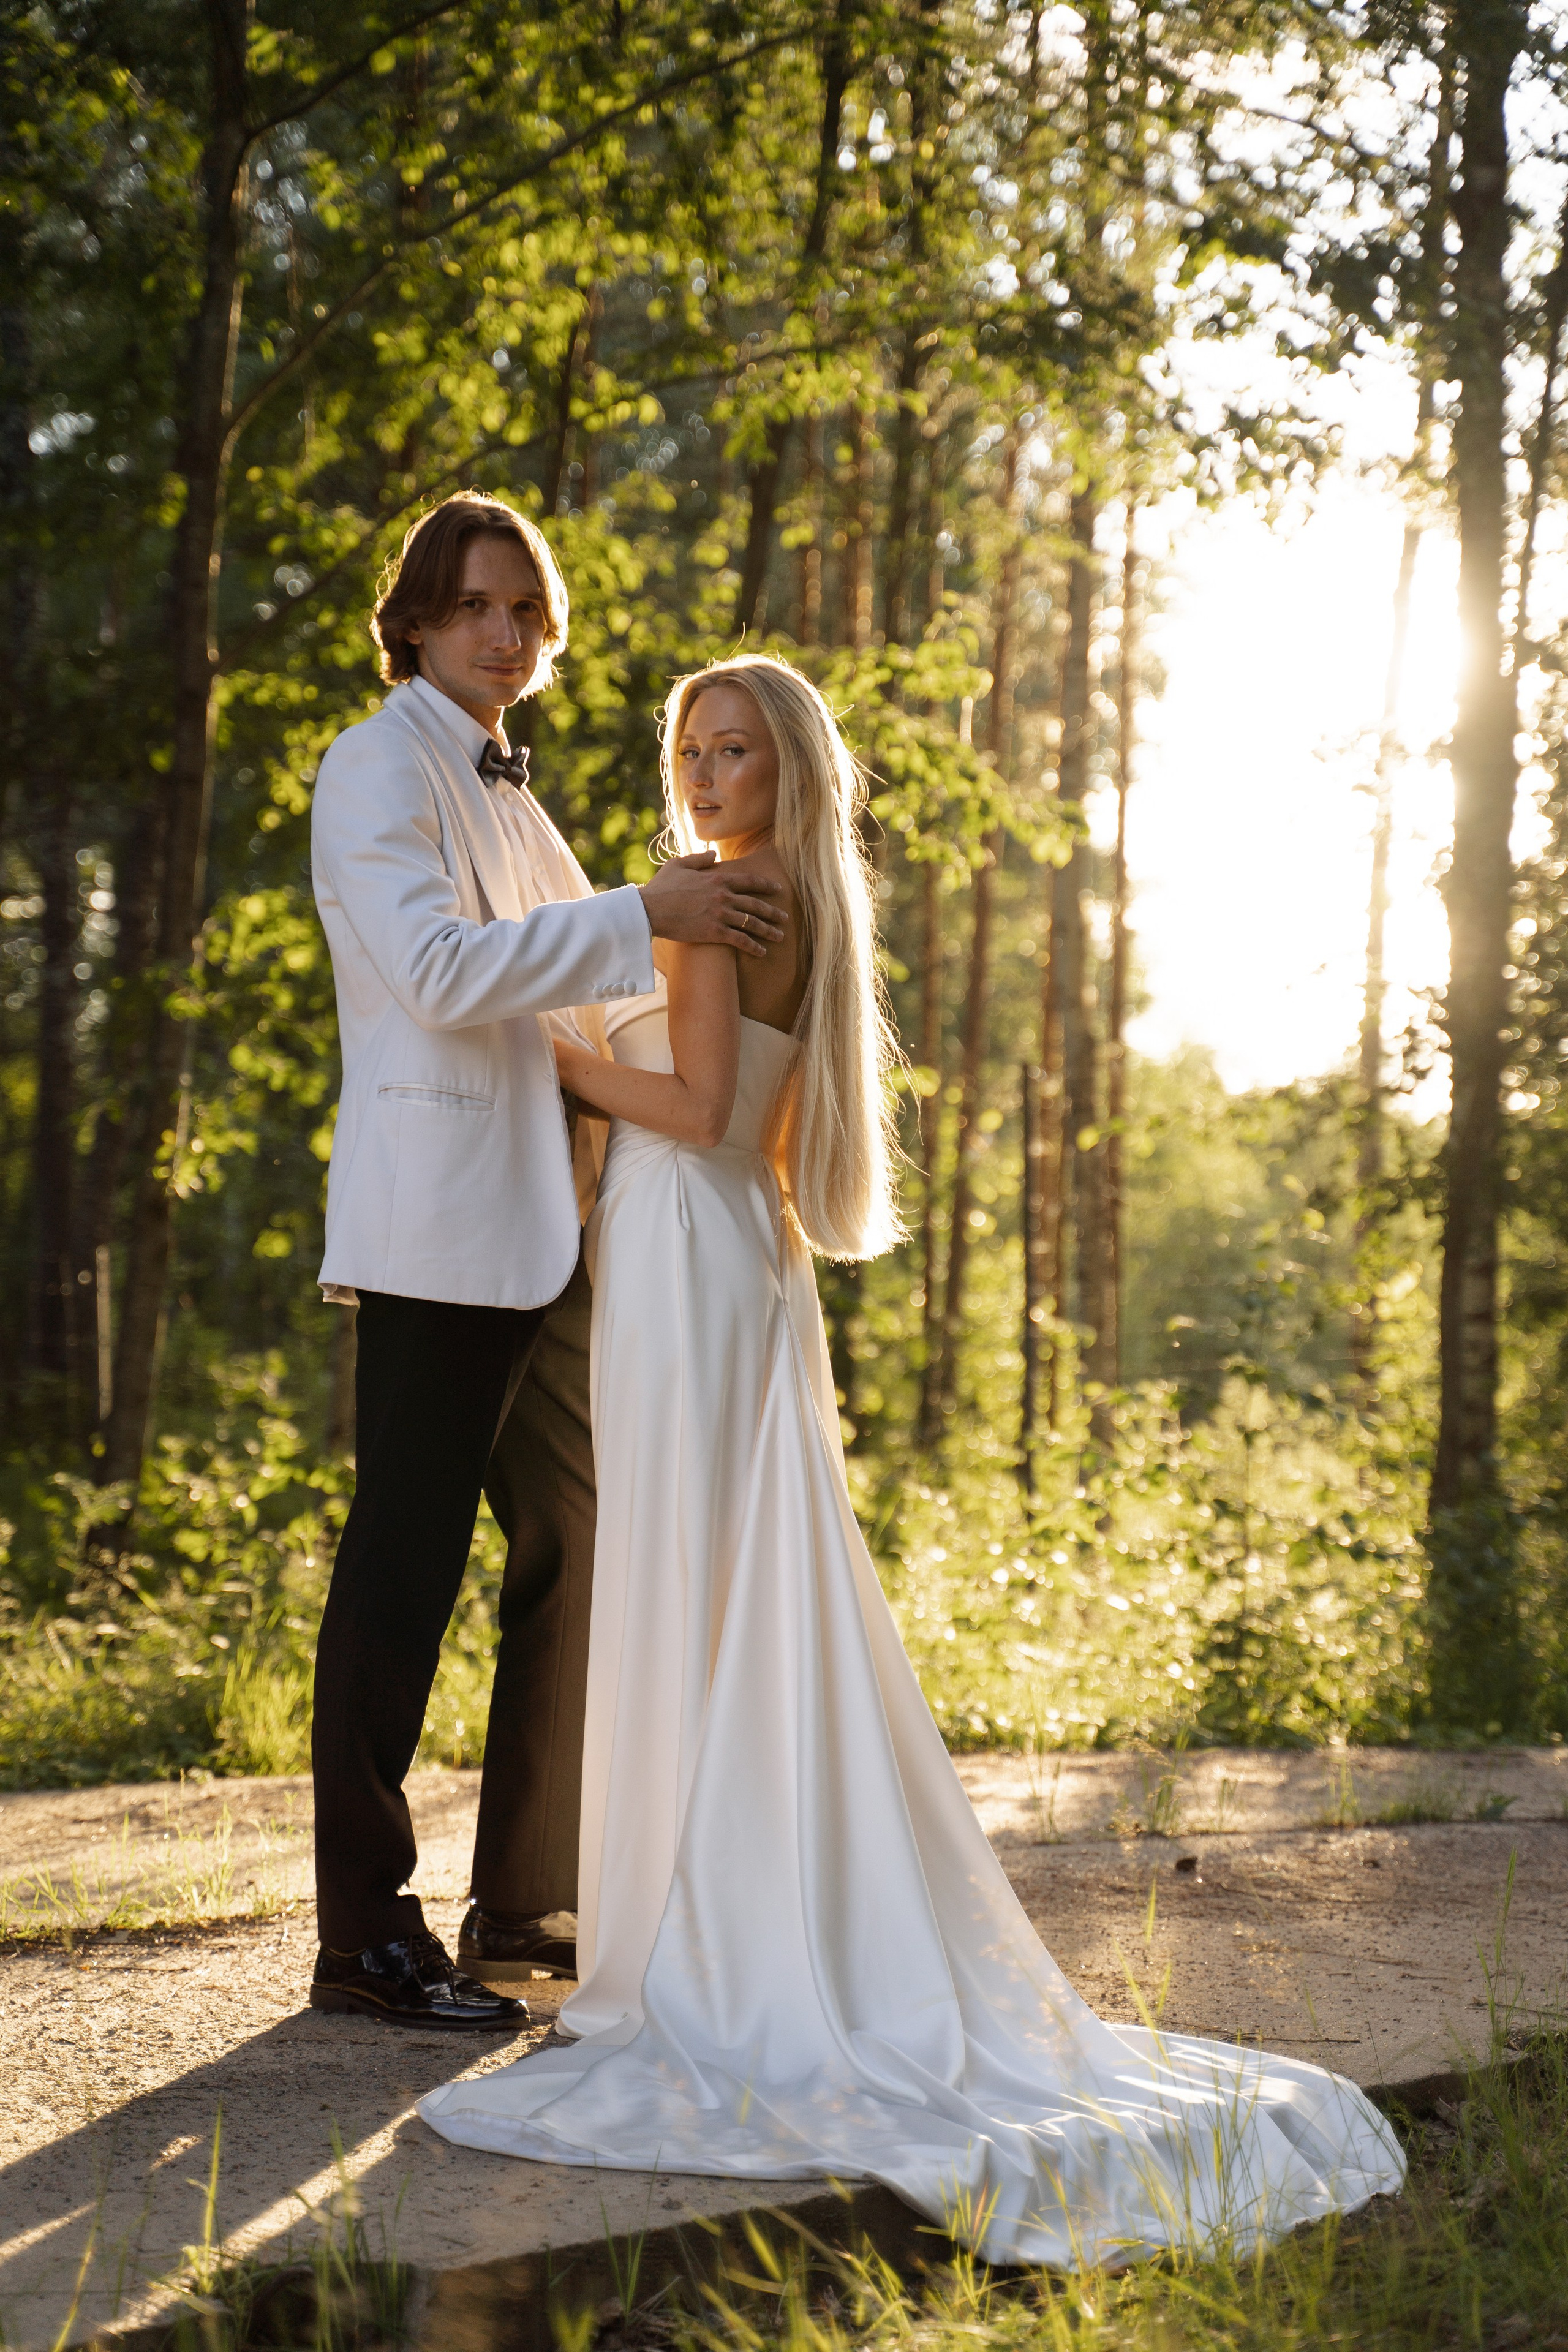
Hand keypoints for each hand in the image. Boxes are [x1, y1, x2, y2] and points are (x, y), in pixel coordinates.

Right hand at [639, 851, 786, 957]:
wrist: (649, 909)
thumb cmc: (661, 887)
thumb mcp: (678, 865)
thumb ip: (699, 859)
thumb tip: (714, 856)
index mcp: (718, 879)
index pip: (750, 881)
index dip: (766, 885)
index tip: (778, 889)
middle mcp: (724, 896)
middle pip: (756, 904)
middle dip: (773, 911)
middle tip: (785, 917)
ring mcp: (721, 915)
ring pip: (752, 923)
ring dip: (769, 931)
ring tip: (780, 937)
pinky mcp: (715, 932)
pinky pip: (741, 940)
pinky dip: (754, 946)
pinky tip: (762, 952)